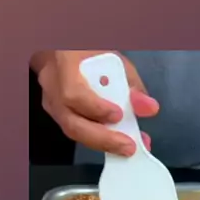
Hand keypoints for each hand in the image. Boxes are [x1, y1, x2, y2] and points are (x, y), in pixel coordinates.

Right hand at [31, 50, 158, 155]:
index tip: (118, 114)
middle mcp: (52, 87)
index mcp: (64, 63)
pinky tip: (117, 142)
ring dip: (103, 143)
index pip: (73, 93)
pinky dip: (99, 139)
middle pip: (71, 123)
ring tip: (127, 147)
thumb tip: (148, 108)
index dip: (96, 108)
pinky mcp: (57, 115)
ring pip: (73, 131)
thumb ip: (131, 84)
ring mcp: (51, 103)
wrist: (62, 52)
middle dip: (103, 139)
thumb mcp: (115, 60)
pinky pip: (78, 131)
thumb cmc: (89, 53)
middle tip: (128, 146)